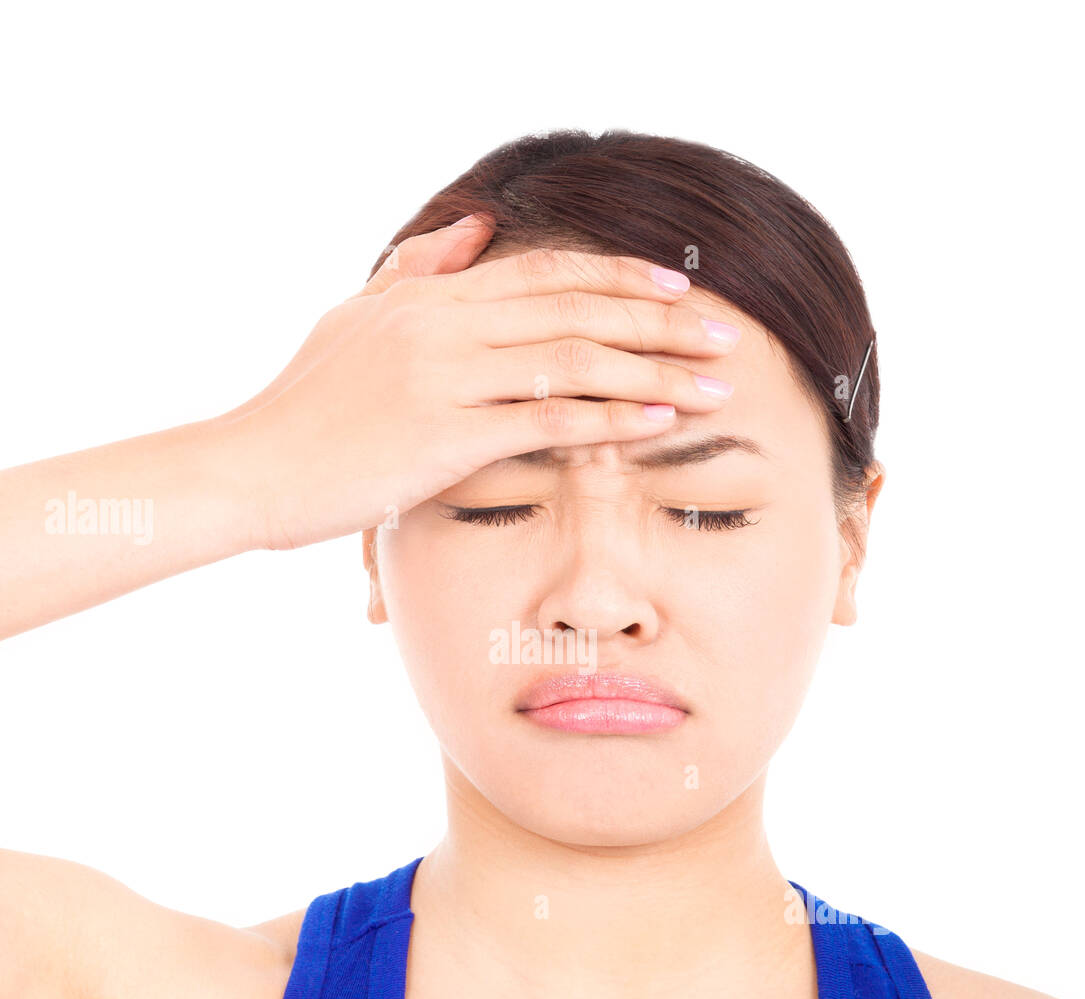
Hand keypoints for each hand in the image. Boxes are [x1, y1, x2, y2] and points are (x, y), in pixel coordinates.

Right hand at [225, 215, 738, 549]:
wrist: (250, 467)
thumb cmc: (303, 405)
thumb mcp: (354, 319)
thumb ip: (417, 270)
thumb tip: (475, 229)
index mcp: (431, 296)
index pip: (547, 273)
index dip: (620, 278)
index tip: (681, 290)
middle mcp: (446, 325)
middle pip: (577, 309)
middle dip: (661, 323)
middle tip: (726, 337)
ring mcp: (446, 378)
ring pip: (573, 361)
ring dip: (655, 371)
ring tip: (717, 386)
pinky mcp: (444, 437)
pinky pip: (545, 421)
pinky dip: (609, 420)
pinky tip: (659, 423)